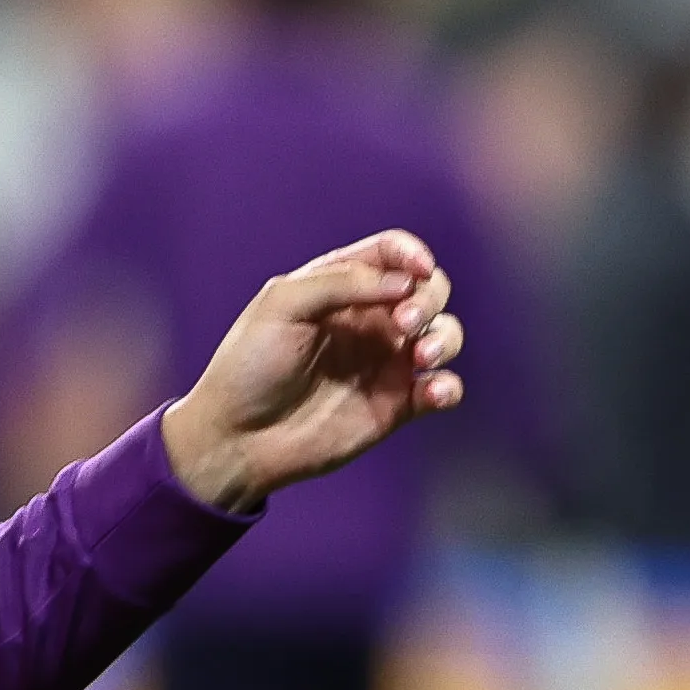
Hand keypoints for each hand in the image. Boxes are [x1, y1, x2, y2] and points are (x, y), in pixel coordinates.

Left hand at [160, 231, 463, 513]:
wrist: (240, 436)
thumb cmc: (249, 365)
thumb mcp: (281, 305)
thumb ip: (339, 283)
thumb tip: (402, 281)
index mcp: (337, 287)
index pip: (389, 254)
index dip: (412, 253)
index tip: (419, 268)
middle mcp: (367, 319)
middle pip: (427, 290)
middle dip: (428, 299)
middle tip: (403, 323)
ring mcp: (384, 361)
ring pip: (444, 334)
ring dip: (445, 338)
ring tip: (421, 357)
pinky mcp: (395, 404)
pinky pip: (442, 388)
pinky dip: (448, 386)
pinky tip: (432, 391)